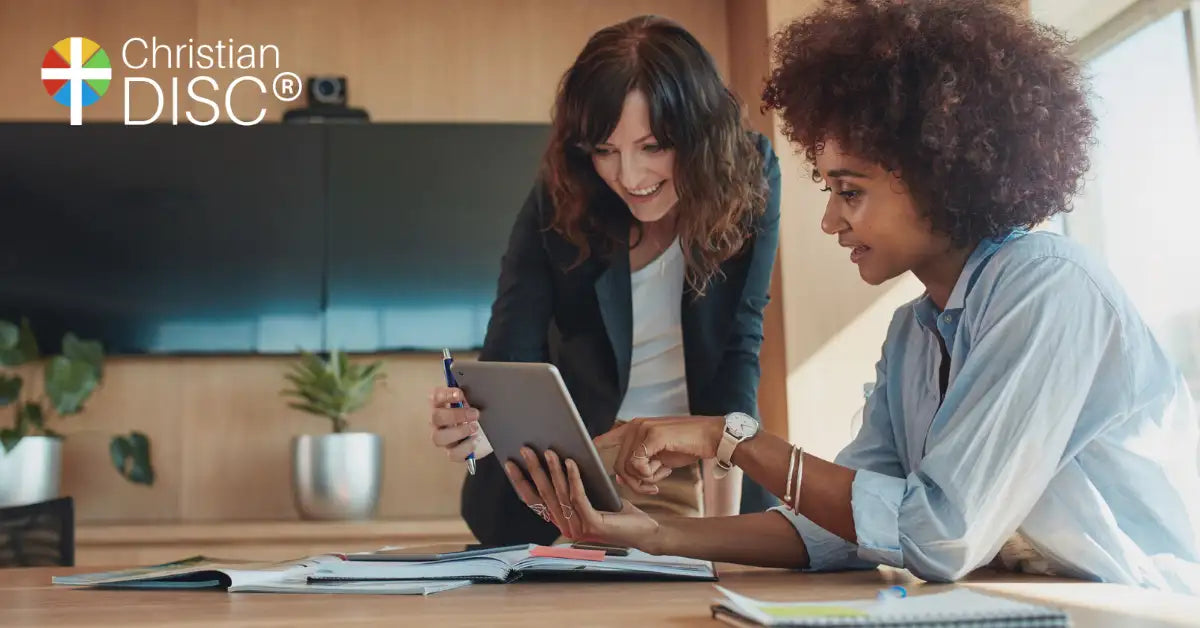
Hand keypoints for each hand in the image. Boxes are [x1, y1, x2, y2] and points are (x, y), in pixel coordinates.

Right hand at [429, 387, 492, 461]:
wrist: (489, 434)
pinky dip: (465, 447)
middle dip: (455, 414)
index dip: (445, 395)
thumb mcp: (474, 402)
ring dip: (458, 431)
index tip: (460, 394)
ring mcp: (443, 439)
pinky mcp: (453, 453)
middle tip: (475, 413)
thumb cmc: (476, 415)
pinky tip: (475, 441)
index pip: (435, 397)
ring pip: (438, 438)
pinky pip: (453, 454)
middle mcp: (438, 422)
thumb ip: (470, 395)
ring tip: (475, 427)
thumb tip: (475, 390)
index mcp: (441, 405)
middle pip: (435, 417)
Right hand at [504, 447, 659, 549]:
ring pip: (560, 493)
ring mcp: (578, 528)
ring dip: (553, 469)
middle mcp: (565, 526)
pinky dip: (573, 477)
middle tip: (526, 450)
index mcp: (561, 520)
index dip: (521, 482)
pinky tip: (571, 462)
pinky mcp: (592, 525)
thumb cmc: (617, 512)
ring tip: (549, 451)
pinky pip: (578, 496)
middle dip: (534, 469)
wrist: (643, 531)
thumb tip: (558, 457)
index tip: (510, 463)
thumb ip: (573, 487)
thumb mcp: (591, 496)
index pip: (534, 501)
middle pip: (544, 494)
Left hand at [596, 416, 723, 494]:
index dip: (595, 451)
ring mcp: (643, 429)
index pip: (605, 439)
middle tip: (651, 487)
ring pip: (627, 467)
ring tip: (660, 478)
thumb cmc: (687, 446)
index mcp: (634, 428)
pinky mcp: (653, 435)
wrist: (712, 437)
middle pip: (618, 464)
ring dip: (643, 481)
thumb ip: (641, 463)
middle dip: (632, 482)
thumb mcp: (659, 456)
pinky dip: (650, 474)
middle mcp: (635, 426)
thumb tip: (621, 478)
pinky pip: (638, 464)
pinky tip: (665, 471)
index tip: (588, 462)